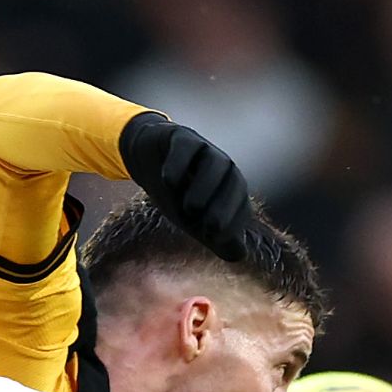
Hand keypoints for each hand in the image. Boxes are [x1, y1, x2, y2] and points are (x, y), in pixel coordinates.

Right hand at [116, 109, 254, 262]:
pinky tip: (168, 181)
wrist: (150, 160)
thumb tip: (239, 255)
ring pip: (215, 162)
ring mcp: (204, 148)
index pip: (241, 207)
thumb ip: (216, 238)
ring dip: (206, 186)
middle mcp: (223, 167)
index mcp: (231, 188)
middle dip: (225, 207)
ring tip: (190, 209)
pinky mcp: (182, 136)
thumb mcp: (193, 220)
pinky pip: (186, 146)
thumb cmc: (177, 193)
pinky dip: (179, 164)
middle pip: (235, 182)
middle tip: (210, 230)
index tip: (217, 239)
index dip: (233, 224)